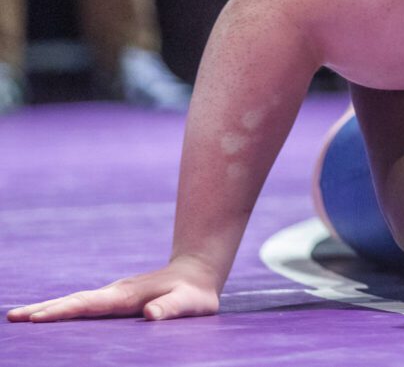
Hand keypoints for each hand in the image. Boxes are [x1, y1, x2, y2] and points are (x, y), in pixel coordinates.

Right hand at [6, 255, 220, 322]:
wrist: (198, 271)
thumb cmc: (195, 293)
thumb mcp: (191, 303)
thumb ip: (172, 308)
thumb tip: (149, 314)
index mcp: (127, 296)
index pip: (89, 305)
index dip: (63, 312)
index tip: (37, 318)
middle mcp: (115, 293)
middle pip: (74, 300)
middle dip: (44, 309)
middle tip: (13, 318)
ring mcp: (114, 294)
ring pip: (76, 301)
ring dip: (48, 308)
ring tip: (19, 316)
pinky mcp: (116, 298)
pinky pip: (83, 304)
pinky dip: (62, 309)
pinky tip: (51, 315)